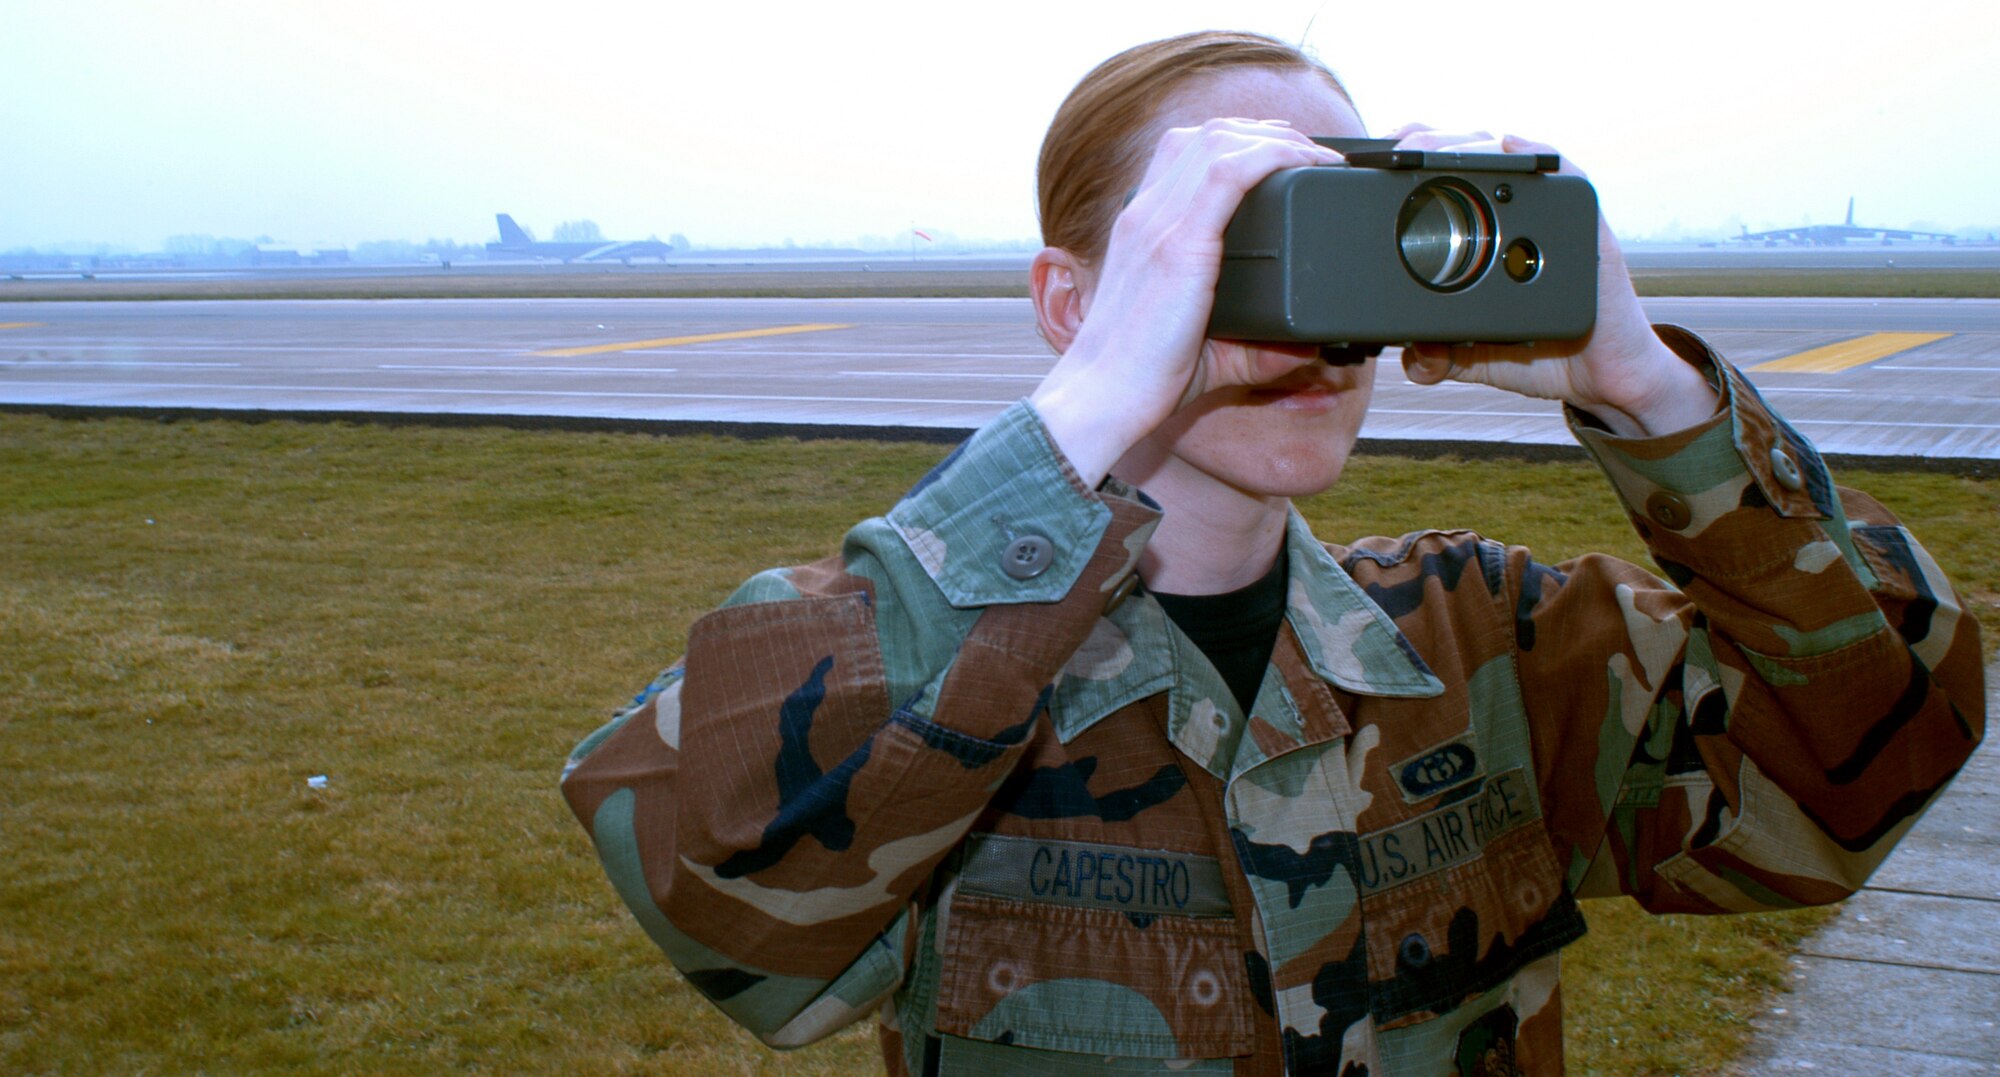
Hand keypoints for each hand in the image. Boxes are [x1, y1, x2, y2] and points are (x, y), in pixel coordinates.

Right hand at [1028, 119, 1343, 484]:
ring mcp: (1160, 224)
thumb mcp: (1203, 350)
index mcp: (1142, 229)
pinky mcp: (1180, 244)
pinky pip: (1230, 172)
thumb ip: (1253, 349)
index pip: (1182, 152)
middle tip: (1307, 151)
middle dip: (1263, 131)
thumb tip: (1306, 350)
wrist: (1103, 396)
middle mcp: (1147, 215)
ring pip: (1219, 140)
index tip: (1278, 153)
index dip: (1234, 140)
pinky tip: (1306, 164)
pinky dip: (1275, 157)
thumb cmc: (1142, 378)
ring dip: (1274, 137)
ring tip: (1314, 155)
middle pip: (1204, 134)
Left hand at [1387, 125, 1719, 436]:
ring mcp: (1553, 214)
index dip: (1405, 163)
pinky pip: (1565, 173)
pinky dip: (1536, 155)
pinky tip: (1508, 146)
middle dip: (1425, 144)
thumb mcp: (1474, 358)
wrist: (1603, 377)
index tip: (1365, 160)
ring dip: (1465, 146)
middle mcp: (1518, 216)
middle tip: (1388, 149)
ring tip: (1426, 148)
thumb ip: (1437, 356)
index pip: (1442, 181)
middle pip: (1468, 157)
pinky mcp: (1587, 220)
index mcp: (1485, 236)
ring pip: (1506, 157)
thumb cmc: (1543, 354)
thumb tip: (1409, 356)